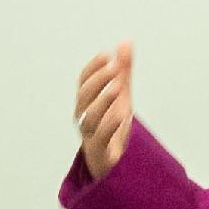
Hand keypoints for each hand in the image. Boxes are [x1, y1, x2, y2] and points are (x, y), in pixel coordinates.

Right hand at [74, 42, 136, 179]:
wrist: (115, 166)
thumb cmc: (113, 128)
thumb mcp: (121, 97)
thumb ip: (122, 71)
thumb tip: (124, 42)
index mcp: (87, 105)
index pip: (83, 84)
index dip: (92, 69)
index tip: (106, 56)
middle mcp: (85, 120)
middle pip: (83, 99)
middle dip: (97, 82)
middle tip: (114, 68)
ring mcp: (91, 138)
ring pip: (88, 119)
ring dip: (101, 102)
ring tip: (117, 88)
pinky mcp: (101, 154)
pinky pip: (100, 139)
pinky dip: (109, 126)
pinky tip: (122, 114)